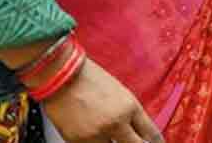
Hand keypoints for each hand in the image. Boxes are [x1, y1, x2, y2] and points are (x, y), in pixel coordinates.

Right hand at [41, 58, 162, 142]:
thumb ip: (129, 114)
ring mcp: (96, 134)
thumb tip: (137, 131)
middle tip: (134, 140)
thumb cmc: (89, 79)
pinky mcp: (77, 141)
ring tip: (106, 129)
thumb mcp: (120, 93)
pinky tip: (92, 132)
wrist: (61, 75)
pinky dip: (95, 142)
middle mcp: (115, 123)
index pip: (150, 134)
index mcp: (129, 107)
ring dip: (112, 142)